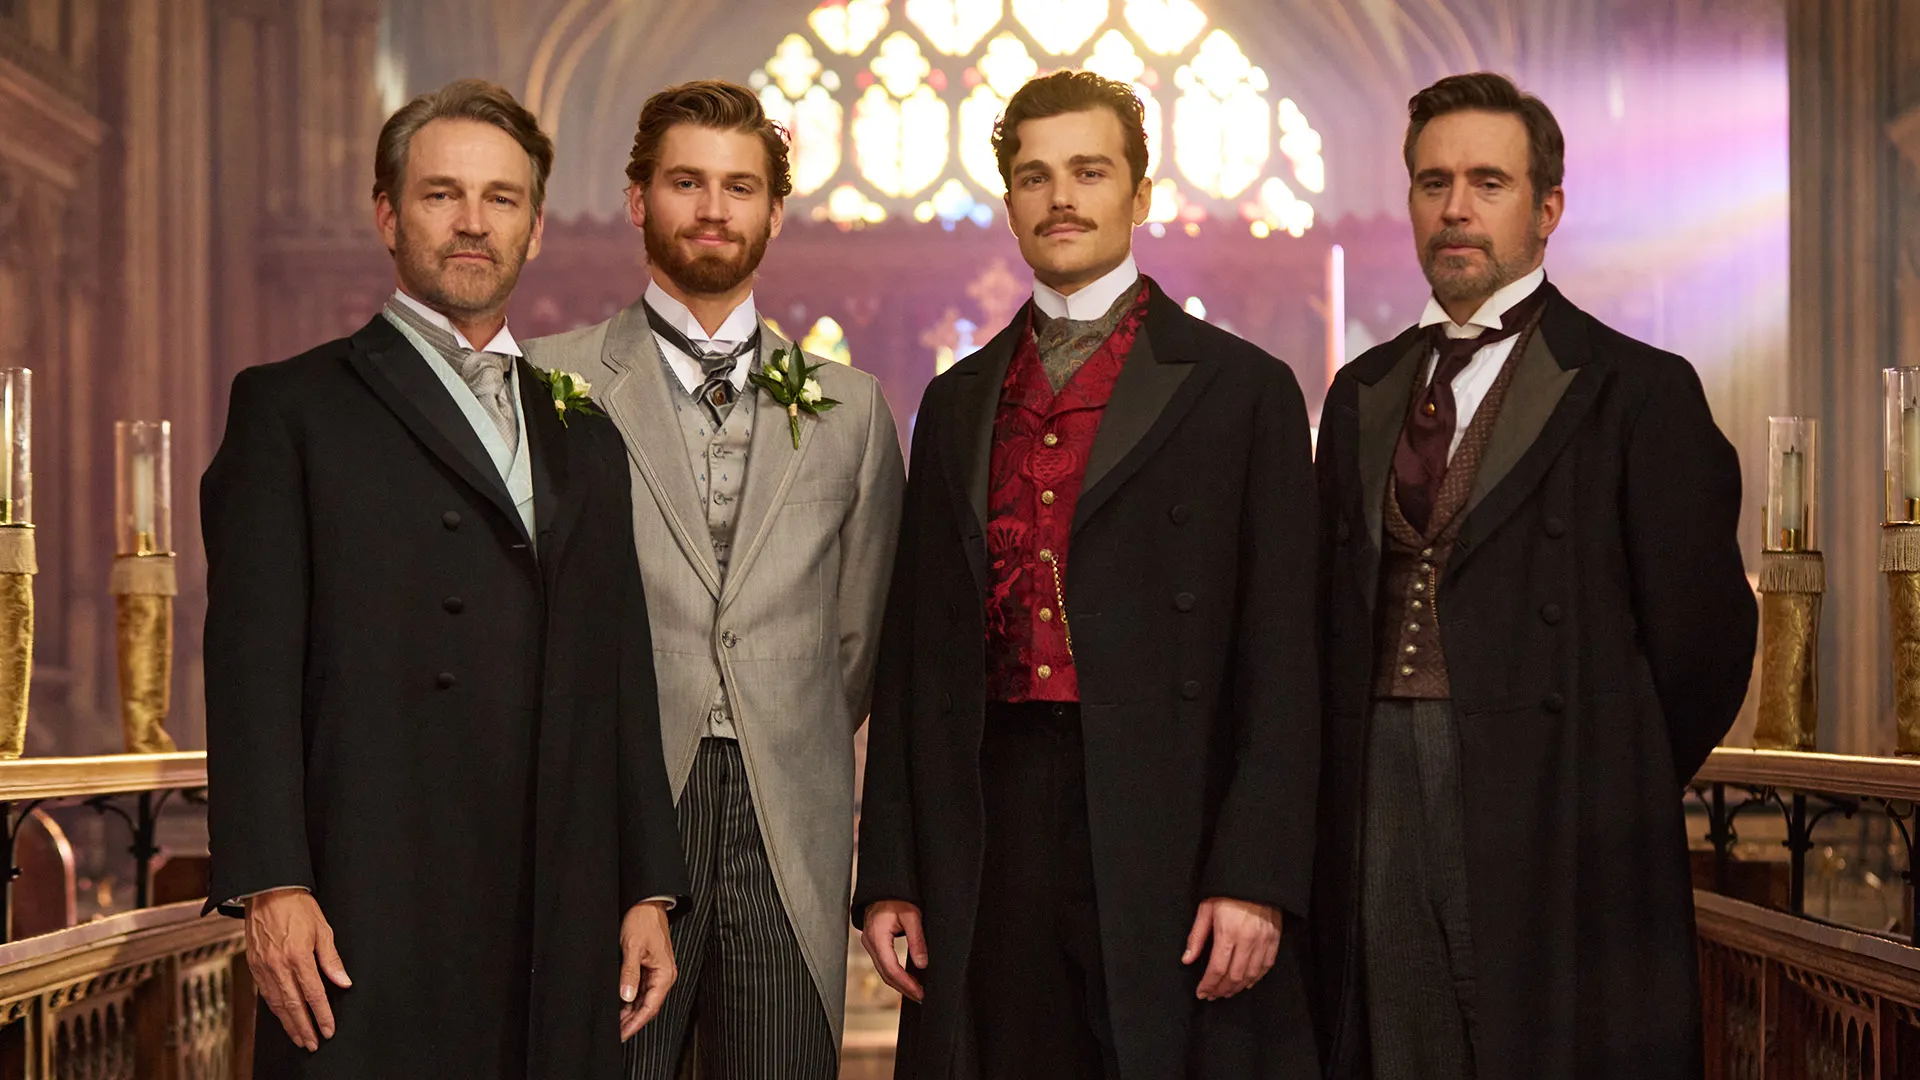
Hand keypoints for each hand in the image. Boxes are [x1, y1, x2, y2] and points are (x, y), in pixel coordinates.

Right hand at [245, 888, 351, 1050]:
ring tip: (299, 1037)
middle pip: (293, 1005)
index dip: (322, 1015)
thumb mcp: (323, 929)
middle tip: (312, 1043)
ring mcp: (263, 967)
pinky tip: (282, 1016)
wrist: (267, 892)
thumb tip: (343, 981)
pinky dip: (275, 1008)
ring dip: (288, 1023)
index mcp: (298, 956)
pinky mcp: (254, 965)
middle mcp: (278, 966)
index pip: (314, 994)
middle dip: (304, 1027)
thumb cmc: (297, 907)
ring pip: (277, 1003)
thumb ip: (331, 959)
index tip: (328, 1029)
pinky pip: (264, 993)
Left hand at [619, 901, 675, 1038]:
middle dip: (632, 1021)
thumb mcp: (633, 947)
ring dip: (630, 1011)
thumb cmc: (643, 921)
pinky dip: (631, 999)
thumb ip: (630, 973)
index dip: (636, 1023)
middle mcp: (664, 975)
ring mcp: (657, 972)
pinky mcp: (650, 967)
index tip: (622, 1034)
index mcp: (664, 973)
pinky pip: (642, 989)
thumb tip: (626, 996)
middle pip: (648, 1006)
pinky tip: (620, 1005)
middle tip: (615, 1033)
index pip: (650, 1007)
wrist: (647, 903)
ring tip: (615, 1023)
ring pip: (644, 999)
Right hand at [859, 900, 927, 1002]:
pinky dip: (894, 974)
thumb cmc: (897, 897)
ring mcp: (869, 943)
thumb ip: (917, 940)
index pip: (891, 967)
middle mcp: (870, 942)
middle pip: (885, 973)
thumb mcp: (912, 916)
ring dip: (899, 984)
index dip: (906, 983)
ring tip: (915, 993)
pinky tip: (906, 980)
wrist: (884, 886)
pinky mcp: (873, 943)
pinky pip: (882, 964)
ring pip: (883, 971)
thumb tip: (922, 964)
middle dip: (903, 988)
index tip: (919, 992)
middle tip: (920, 998)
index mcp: (877, 936)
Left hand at [1183, 897, 1281, 1000]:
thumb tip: (1187, 959)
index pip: (1217, 968)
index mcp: (1228, 933)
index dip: (1208, 984)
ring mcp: (1263, 941)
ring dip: (1237, 987)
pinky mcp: (1274, 939)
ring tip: (1226, 992)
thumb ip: (1197, 937)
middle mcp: (1247, 940)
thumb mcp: (1206, 909)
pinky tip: (1246, 983)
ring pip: (1250, 975)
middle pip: (1233, 976)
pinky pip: (1266, 966)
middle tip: (1212, 995)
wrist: (1255, 878)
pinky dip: (1256, 978)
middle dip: (1221, 989)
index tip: (1201, 992)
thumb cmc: (1228, 891)